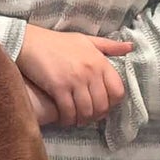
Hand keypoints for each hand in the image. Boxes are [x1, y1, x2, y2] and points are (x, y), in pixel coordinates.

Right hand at [12, 25, 133, 128]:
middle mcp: (90, 71)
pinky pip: (69, 111)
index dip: (113, 103)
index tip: (103, 105)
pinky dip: (68, 119)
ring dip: (82, 119)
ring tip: (77, 119)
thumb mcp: (86, 40)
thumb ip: (109, 46)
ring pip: (86, 110)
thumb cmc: (58, 42)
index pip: (118, 90)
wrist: (29, 42)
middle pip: (102, 105)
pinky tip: (64, 119)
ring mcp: (75, 80)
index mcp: (100, 61)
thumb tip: (130, 48)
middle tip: (88, 116)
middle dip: (96, 115)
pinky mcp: (58, 87)